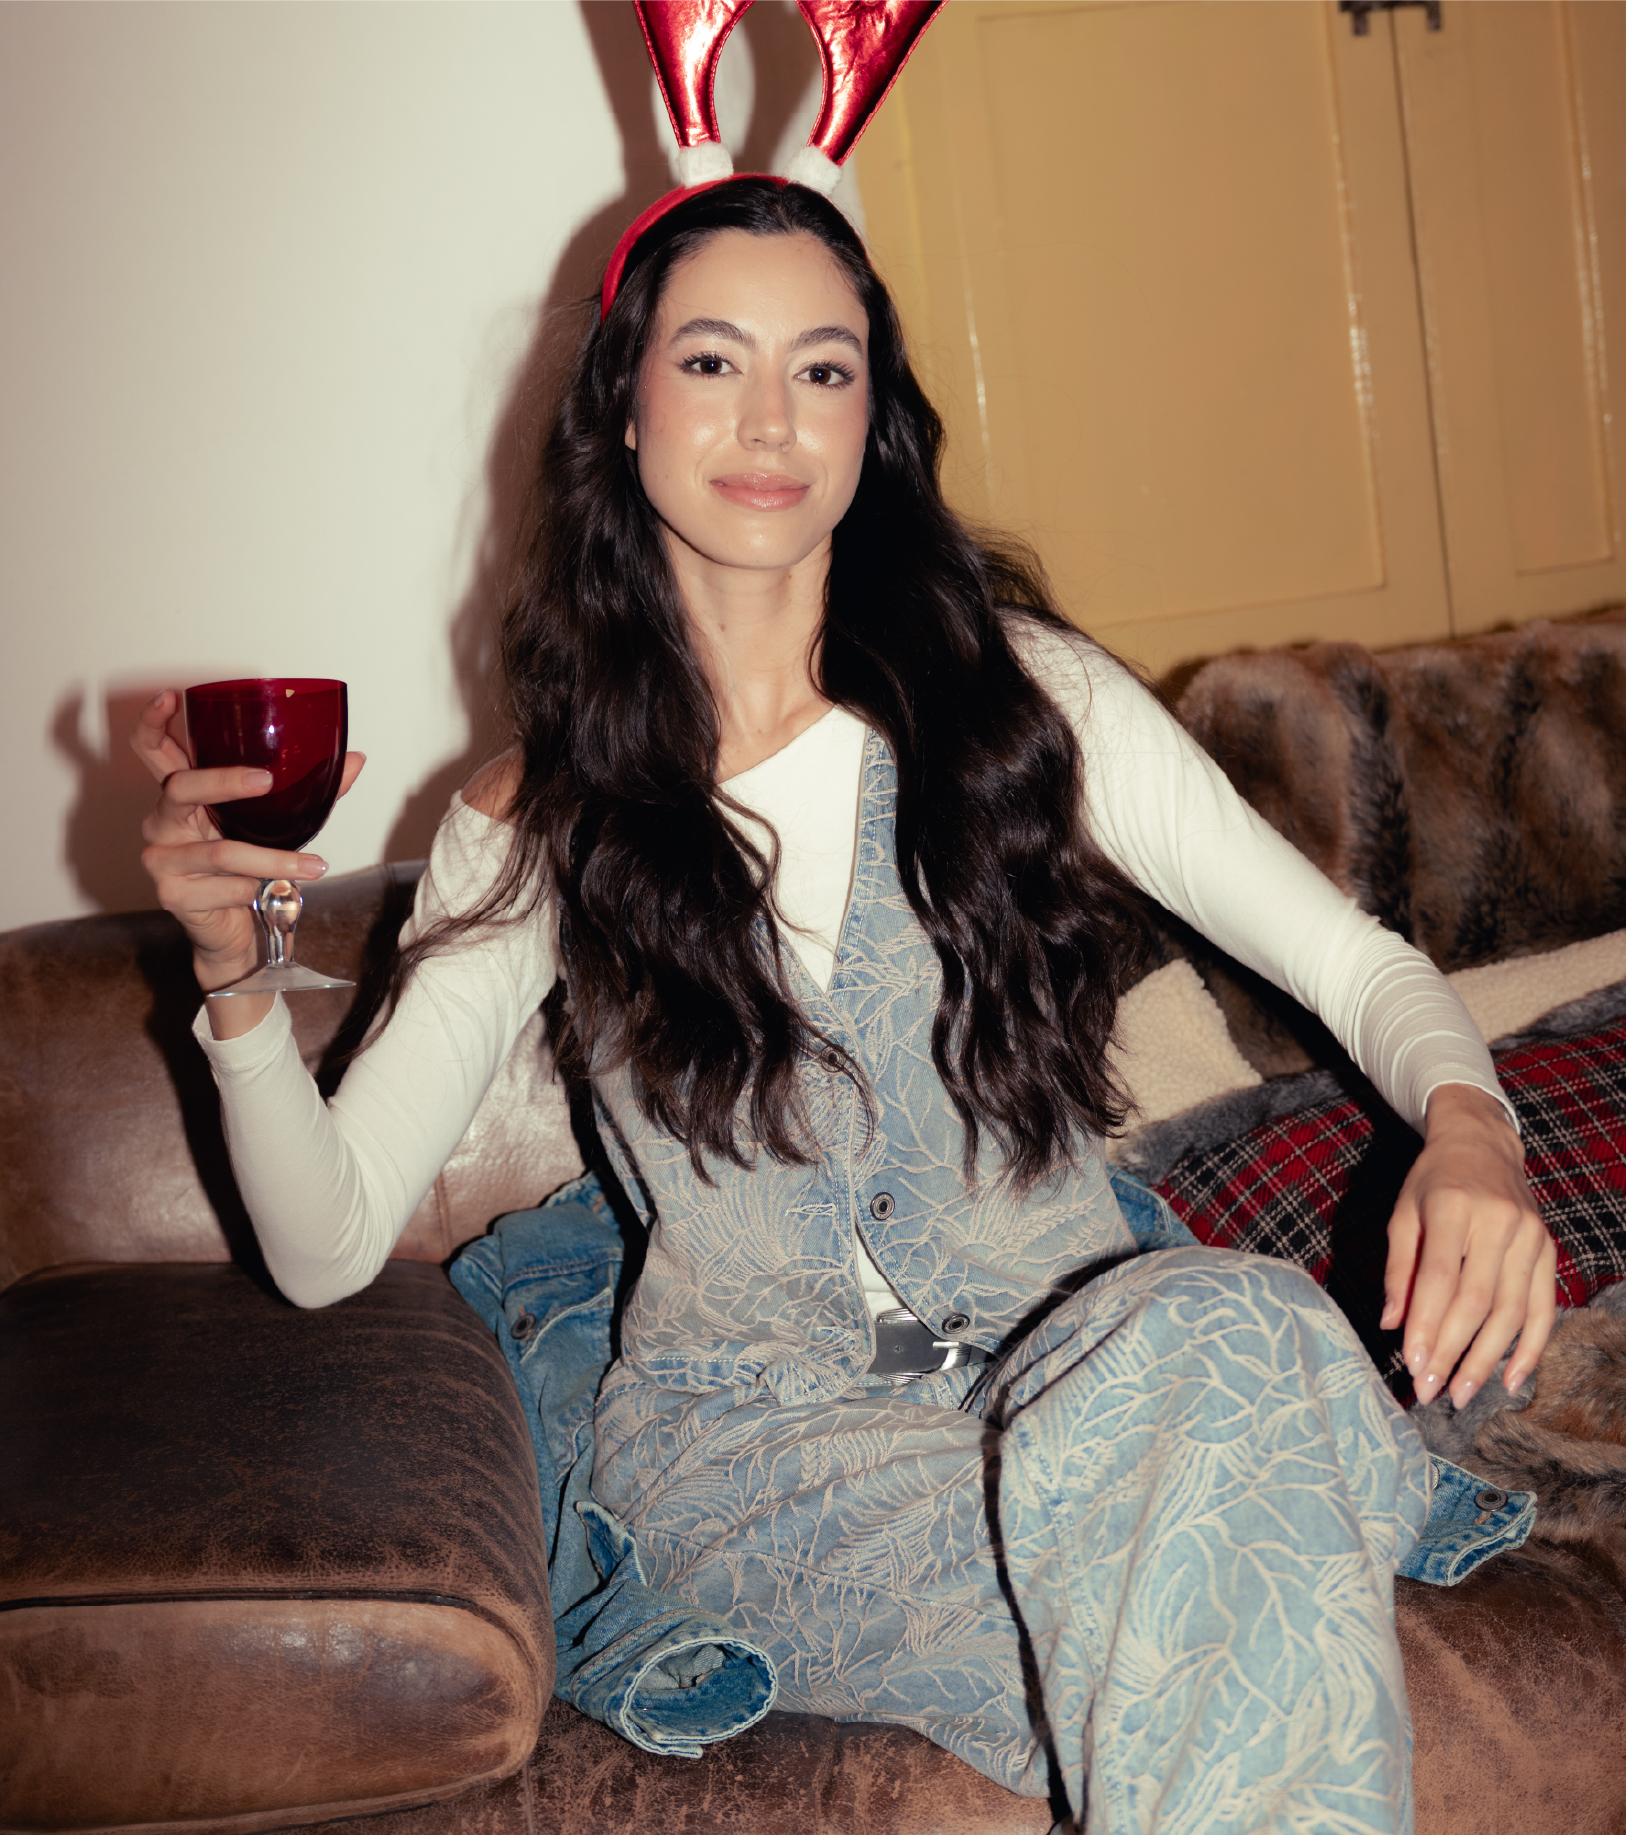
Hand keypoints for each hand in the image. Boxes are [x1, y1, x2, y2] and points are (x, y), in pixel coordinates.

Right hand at [133, 690, 365, 996]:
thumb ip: (310, 791)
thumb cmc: (251, 869)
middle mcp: (162, 823)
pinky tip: (272, 893)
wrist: (240, 934)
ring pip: (221, 851)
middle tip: (266, 781)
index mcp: (182, 797)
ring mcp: (162, 860)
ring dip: (274, 860)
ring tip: (315, 867)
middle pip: (180, 788)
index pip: (153, 750)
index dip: (154, 722)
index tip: (168, 697)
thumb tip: (355, 760)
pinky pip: (226, 886)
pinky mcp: (173, 896)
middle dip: (224, 781)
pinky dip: (258, 888)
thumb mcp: (278, 825)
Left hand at [1382, 1082, 1555, 1407]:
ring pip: (1513, 1311)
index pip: (1440, 1278)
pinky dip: (1530, 1347)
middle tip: (1432, 1390)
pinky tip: (1510, 1379)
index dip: (1427, 1325)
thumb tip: (1391, 1323)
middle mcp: (1498, 1222)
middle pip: (1477, 1301)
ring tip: (1463, 1394)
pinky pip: (1544, 1308)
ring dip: (1487, 1359)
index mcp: (1453, 1207)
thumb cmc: (1433, 1181)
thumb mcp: (1403, 1213)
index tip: (1413, 1365)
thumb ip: (1398, 1269)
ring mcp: (1529, 1237)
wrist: (1482, 1144)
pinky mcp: (1548, 1250)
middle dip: (1453, 1352)